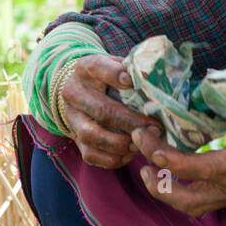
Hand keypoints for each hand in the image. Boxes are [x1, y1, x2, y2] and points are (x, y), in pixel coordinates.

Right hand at [60, 53, 161, 168]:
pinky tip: (130, 153)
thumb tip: (148, 77)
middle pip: (100, 110)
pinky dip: (113, 158)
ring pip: (92, 135)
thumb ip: (132, 70)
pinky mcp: (75, 139)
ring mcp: (72, 118)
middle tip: (154, 128)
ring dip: (120, 143)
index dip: (114, 74)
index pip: (97, 67)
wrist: (82, 93)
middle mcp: (74, 93)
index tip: (132, 81)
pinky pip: (91, 155)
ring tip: (141, 144)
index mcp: (86, 69)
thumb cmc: (109, 79)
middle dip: (130, 122)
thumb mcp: (118, 66)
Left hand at [131, 74, 225, 215]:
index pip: (187, 167)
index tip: (145, 135)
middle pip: (180, 197)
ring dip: (165, 194)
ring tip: (150, 174)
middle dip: (155, 181)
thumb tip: (220, 74)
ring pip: (188, 207)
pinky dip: (180, 195)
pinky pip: (200, 205)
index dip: (159, 153)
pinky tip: (173, 178)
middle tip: (141, 159)